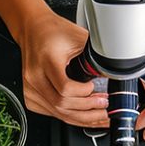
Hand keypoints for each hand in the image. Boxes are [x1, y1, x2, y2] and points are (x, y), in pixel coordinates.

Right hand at [16, 9, 109, 126]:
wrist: (33, 29)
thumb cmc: (54, 31)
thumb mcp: (78, 37)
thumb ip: (94, 55)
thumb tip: (114, 73)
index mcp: (46, 61)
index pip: (65, 88)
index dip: (83, 93)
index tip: (93, 86)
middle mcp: (34, 77)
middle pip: (62, 104)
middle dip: (88, 109)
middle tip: (104, 105)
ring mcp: (30, 89)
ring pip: (58, 113)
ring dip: (82, 117)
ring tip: (99, 114)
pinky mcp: (31, 97)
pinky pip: (53, 113)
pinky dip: (71, 116)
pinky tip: (84, 115)